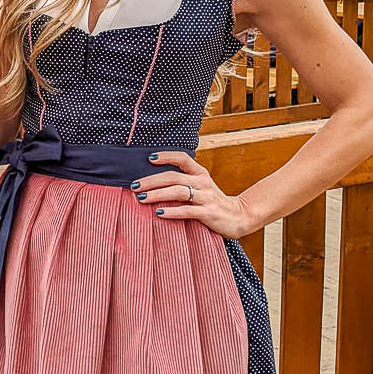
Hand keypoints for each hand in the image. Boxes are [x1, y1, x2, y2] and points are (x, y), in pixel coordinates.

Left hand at [132, 151, 253, 238]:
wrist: (238, 216)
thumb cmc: (213, 201)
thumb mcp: (201, 185)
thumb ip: (184, 180)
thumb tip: (154, 180)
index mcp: (200, 173)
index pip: (182, 158)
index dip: (165, 156)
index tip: (149, 158)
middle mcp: (202, 182)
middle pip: (173, 177)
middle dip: (151, 181)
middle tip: (134, 186)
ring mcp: (206, 197)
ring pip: (177, 192)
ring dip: (157, 194)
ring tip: (141, 199)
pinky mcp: (208, 213)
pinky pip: (187, 211)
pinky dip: (171, 211)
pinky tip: (159, 213)